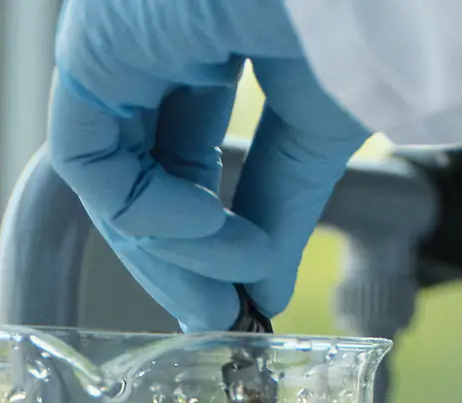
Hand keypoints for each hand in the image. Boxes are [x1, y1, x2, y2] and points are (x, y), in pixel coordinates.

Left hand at [50, 0, 369, 330]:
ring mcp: (116, 30)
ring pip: (109, 165)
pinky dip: (142, 211)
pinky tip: (205, 230)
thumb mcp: (319, 122)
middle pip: (136, 159)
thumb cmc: (371, 11)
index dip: (204, 224)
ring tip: (225, 286)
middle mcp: (150, 26)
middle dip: (175, 251)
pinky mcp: (92, 43)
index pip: (177, 140)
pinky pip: (90, 154)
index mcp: (205, 24)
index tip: (238, 288)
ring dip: (165, 244)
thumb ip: (279, 205)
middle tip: (214, 312)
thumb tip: (260, 287)